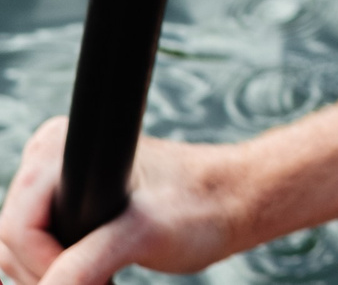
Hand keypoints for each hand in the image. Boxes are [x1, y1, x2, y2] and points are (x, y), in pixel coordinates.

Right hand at [0, 119, 255, 284]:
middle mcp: (49, 161)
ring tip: (106, 277)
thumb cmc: (200, 208)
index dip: (47, 265)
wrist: (232, 204)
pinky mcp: (66, 206)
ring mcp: (54, 185)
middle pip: (12, 246)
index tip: (94, 275)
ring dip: (55, 278)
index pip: (17, 229)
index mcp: (60, 150)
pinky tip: (98, 274)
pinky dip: (60, 273)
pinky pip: (36, 255)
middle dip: (51, 275)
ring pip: (19, 256)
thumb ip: (85, 264)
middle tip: (103, 281)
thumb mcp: (142, 236)